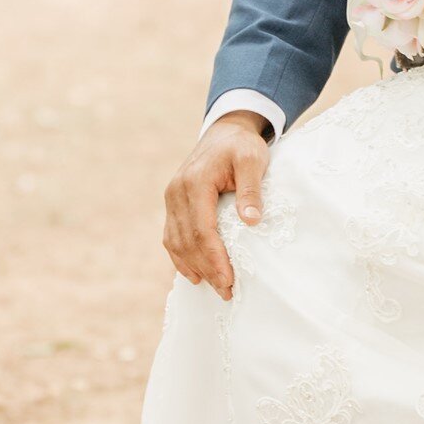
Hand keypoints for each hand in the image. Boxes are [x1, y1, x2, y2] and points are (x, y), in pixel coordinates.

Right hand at [162, 111, 268, 300]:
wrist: (225, 130)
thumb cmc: (242, 145)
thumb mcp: (252, 159)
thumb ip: (251, 188)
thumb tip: (252, 220)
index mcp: (195, 182)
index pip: (202, 229)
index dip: (214, 258)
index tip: (228, 280)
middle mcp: (177, 191)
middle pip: (187, 240)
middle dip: (206, 269)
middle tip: (227, 292)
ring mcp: (172, 198)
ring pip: (175, 241)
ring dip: (193, 267)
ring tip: (215, 287)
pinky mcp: (173, 203)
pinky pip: (171, 236)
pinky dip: (180, 257)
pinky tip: (195, 273)